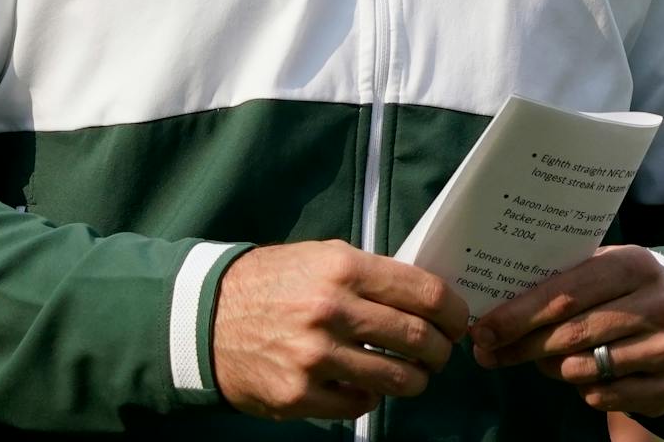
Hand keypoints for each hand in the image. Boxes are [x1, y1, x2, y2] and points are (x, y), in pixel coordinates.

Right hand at [212, 240, 469, 420]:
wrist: (205, 317)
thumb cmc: (271, 283)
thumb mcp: (319, 258)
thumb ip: (369, 275)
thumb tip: (424, 298)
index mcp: (342, 269)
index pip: (425, 293)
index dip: (454, 311)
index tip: (458, 320)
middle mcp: (331, 310)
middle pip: (419, 339)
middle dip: (441, 351)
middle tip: (441, 354)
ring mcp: (316, 356)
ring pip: (397, 378)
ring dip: (415, 380)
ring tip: (412, 375)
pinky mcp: (300, 394)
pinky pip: (360, 405)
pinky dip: (371, 398)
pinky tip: (364, 386)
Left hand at [469, 245, 663, 416]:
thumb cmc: (622, 291)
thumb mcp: (600, 271)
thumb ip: (557, 282)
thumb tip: (492, 312)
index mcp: (633, 264)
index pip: (565, 293)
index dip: (518, 314)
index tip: (483, 329)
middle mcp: (656, 304)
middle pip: (570, 333)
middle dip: (522, 345)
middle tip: (489, 352)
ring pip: (582, 368)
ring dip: (551, 367)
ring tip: (544, 358)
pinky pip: (601, 396)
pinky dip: (581, 388)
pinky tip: (582, 373)